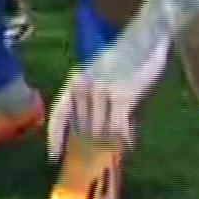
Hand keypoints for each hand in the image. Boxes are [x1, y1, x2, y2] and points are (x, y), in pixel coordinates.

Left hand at [46, 34, 170, 159]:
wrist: (144, 40)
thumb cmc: (123, 62)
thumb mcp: (100, 80)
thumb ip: (92, 104)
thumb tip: (91, 135)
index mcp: (73, 82)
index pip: (59, 115)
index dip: (55, 138)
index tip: (54, 157)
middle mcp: (82, 87)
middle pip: (81, 127)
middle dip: (89, 145)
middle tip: (98, 158)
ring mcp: (100, 91)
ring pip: (99, 130)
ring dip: (107, 144)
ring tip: (114, 153)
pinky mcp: (121, 95)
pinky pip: (118, 127)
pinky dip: (122, 138)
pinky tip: (127, 144)